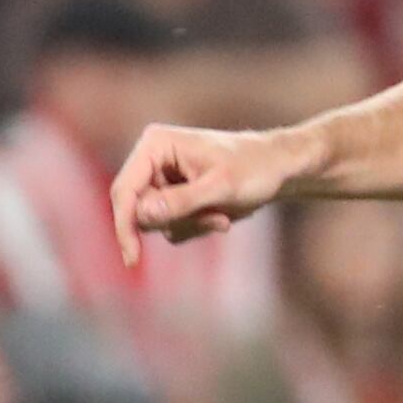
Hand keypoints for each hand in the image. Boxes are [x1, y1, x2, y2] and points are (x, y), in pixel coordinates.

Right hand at [107, 121, 311, 265]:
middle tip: (213, 220)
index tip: (133, 258)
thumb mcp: (220, 187)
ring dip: (190, 225)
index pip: (125, 191)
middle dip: (175, 222)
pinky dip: (195, 227)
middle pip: (136, 210)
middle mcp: (152, 159)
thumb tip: (141, 214)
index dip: (125, 225)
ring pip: (155, 222)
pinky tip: (221, 215)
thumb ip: (181, 202)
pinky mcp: (172, 197)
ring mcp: (161, 179)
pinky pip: (170, 226)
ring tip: (221, 214)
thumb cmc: (254, 169)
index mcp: (156, 144)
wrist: (277, 169)